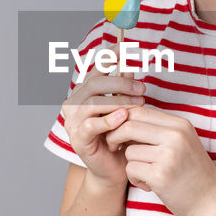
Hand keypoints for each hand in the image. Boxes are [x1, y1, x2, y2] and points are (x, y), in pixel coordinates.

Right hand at [60, 63, 144, 187]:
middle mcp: (74, 103)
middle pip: (94, 83)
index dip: (108, 56)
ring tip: (139, 104)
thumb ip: (124, 88)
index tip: (124, 46)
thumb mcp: (125, 108)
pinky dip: (109, 119)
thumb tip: (130, 66)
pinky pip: (92, 124)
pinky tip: (124, 117)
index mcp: (84, 92)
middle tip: (142, 89)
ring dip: (118, 101)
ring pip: (93, 102)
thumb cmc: (120, 136)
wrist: (114, 169)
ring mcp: (73, 121)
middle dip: (120, 83)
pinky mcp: (77, 138)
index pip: (95, 69)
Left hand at [103, 106, 215, 215]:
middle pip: (129, 126)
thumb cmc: (192, 172)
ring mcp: (169, 156)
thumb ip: (158, 129)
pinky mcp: (161, 176)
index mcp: (180, 125)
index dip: (122, 120)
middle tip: (115, 148)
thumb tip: (124, 119)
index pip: (139, 111)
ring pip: (129, 151)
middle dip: (115, 137)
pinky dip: (134, 179)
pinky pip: (131, 169)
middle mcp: (175, 136)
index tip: (118, 133)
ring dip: (130, 164)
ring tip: (146, 174)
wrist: (211, 200)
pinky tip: (148, 185)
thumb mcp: (182, 142)